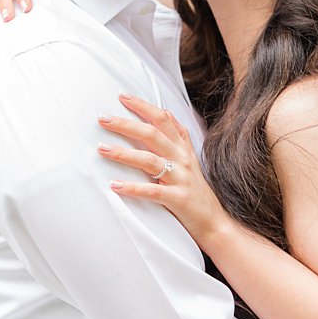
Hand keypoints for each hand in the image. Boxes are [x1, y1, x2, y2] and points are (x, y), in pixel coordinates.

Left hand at [99, 93, 226, 244]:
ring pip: (149, 160)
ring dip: (123, 153)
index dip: (143, 106)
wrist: (215, 222)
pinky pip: (152, 191)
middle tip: (102, 118)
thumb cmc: (194, 190)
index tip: (122, 96)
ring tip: (101, 148)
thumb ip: (176, 139)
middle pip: (152, 134)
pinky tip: (114, 185)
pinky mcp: (178, 199)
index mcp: (183, 148)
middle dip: (125, 124)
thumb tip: (163, 114)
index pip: (163, 119)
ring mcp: (181, 178)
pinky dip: (132, 188)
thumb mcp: (188, 160)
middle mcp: (182, 159)